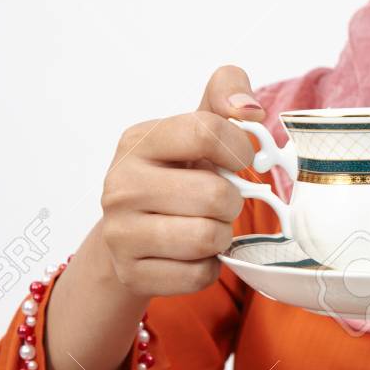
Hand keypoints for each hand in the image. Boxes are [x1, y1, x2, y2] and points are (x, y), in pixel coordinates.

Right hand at [100, 65, 264, 296]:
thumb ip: (225, 94)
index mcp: (138, 141)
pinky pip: (198, 275)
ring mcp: (120, 232)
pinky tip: (193, 254)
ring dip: (222, 235)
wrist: (134, 231)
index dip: (239, 148)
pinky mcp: (131, 273)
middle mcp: (120, 185)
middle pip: (214, 194)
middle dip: (232, 201)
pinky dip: (208, 267)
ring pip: (207, 237)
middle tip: (220, 202)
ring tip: (207, 225)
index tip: (241, 159)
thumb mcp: (196, 126)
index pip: (205, 132)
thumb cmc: (176, 173)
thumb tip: (249, 107)